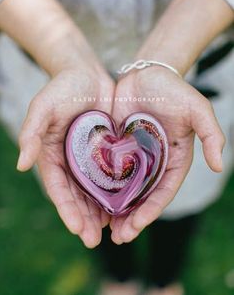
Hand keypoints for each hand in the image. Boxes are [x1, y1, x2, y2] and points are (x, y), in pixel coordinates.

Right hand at [17, 66, 114, 247]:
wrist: (86, 73)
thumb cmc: (63, 87)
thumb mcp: (44, 105)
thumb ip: (31, 132)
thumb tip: (20, 165)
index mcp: (52, 153)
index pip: (57, 188)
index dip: (66, 209)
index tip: (76, 229)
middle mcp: (69, 159)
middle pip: (75, 195)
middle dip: (83, 218)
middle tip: (94, 240)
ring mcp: (88, 157)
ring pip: (93, 191)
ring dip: (99, 212)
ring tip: (110, 231)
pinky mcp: (105, 151)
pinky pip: (110, 175)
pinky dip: (114, 192)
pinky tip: (123, 206)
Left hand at [110, 66, 224, 243]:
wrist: (148, 73)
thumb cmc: (174, 89)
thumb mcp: (197, 108)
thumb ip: (211, 134)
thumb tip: (219, 166)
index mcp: (173, 159)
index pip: (163, 191)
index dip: (151, 210)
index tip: (136, 226)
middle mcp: (154, 162)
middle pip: (142, 196)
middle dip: (132, 218)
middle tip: (118, 237)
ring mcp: (134, 156)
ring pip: (124, 189)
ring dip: (115, 209)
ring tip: (102, 227)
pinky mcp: (116, 147)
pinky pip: (107, 170)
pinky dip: (101, 187)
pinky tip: (90, 199)